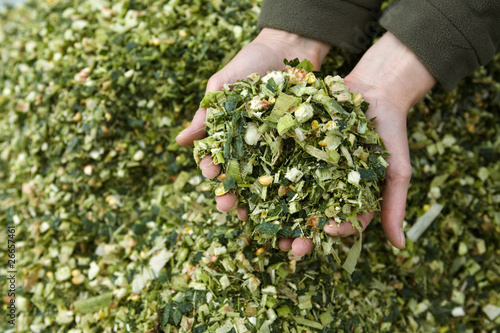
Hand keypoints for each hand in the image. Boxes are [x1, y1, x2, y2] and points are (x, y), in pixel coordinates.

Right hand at [176, 28, 329, 216]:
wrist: (288, 47)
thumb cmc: (249, 63)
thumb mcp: (223, 86)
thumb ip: (205, 114)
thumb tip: (179, 141)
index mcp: (226, 133)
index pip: (214, 158)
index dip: (210, 170)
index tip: (210, 177)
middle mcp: (247, 145)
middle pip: (237, 176)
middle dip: (231, 194)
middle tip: (230, 209)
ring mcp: (272, 146)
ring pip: (262, 179)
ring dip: (257, 200)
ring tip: (254, 216)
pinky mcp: (295, 143)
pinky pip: (291, 167)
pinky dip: (288, 185)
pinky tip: (287, 202)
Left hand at [279, 32, 436, 255]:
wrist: (374, 90)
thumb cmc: (390, 131)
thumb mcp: (397, 169)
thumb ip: (395, 205)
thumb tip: (400, 247)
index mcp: (350, 199)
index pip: (342, 223)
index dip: (335, 230)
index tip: (326, 230)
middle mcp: (326, 189)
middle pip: (309, 218)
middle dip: (298, 234)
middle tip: (286, 247)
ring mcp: (308, 170)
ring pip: (288, 197)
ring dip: (274, 214)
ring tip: (263, 227)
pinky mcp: (293, 150)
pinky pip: (277, 165)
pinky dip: (265, 176)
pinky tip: (251, 185)